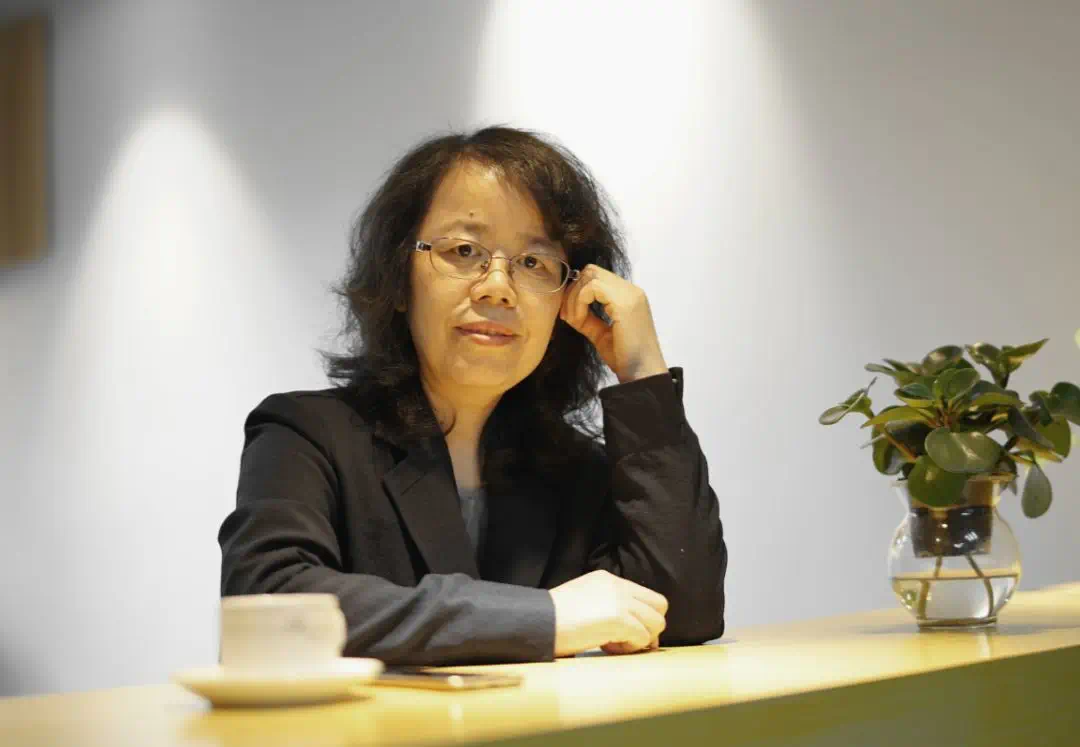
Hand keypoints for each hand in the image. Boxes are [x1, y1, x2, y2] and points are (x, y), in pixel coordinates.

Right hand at [549, 570, 667, 656]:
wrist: (539, 620)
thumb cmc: (553, 617)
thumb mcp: (583, 599)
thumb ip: (606, 604)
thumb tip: (627, 626)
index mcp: (608, 579)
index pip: (645, 595)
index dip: (643, 617)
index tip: (628, 632)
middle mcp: (618, 586)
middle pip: (660, 605)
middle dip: (650, 627)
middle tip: (630, 640)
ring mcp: (620, 601)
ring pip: (656, 623)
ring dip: (640, 639)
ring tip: (615, 644)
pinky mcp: (619, 619)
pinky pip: (642, 637)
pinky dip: (629, 648)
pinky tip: (607, 647)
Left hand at [559, 265, 668, 383]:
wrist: (641, 374)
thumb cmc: (625, 358)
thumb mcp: (601, 334)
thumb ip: (587, 319)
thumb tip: (567, 310)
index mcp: (628, 296)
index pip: (596, 277)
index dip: (577, 292)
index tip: (569, 315)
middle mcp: (631, 291)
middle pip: (591, 271)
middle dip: (573, 291)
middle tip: (568, 316)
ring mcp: (630, 294)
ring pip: (590, 276)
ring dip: (575, 298)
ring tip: (575, 321)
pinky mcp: (625, 303)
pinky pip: (592, 288)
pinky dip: (579, 303)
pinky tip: (579, 321)